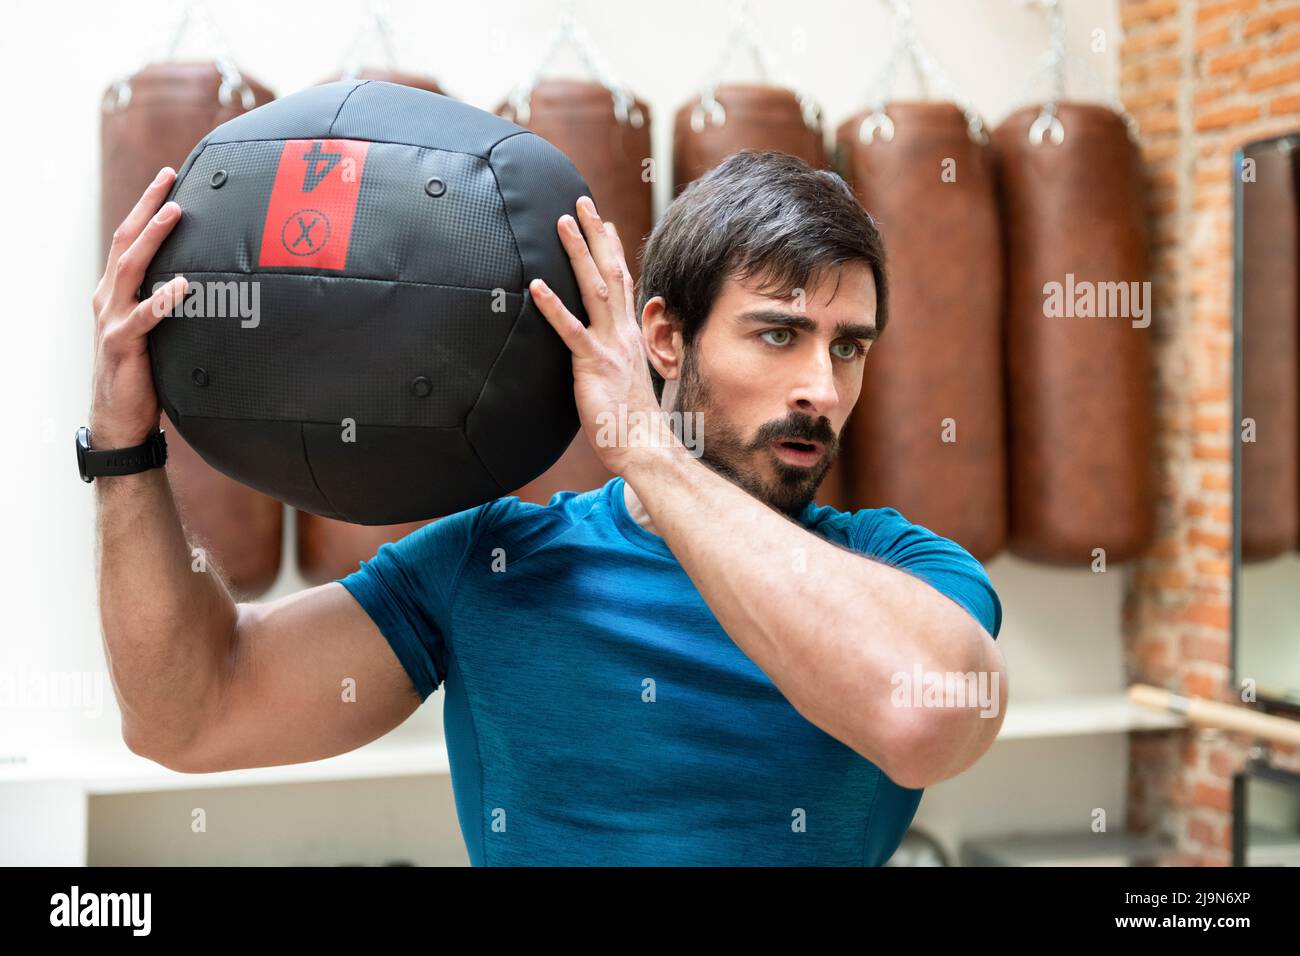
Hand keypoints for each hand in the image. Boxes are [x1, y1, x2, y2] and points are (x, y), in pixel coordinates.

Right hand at [90, 167, 187, 447]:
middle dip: (147, 206)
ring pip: (131, 268)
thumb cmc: (144, 372)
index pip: (130, 239)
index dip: (146, 207)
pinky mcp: (122, 344)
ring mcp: (112, 319)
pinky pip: (143, 317)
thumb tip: (206, 282)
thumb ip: (170, 305)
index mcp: (116, 291)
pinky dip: (162, 299)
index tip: (168, 179)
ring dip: (153, 238)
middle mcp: (109, 298)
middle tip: (169, 177)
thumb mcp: (157, 331)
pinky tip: (182, 285)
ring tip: (175, 213)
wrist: (119, 417)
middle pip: (127, 241)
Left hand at [531, 196, 669, 476]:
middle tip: (582, 201)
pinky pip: (571, 331)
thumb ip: (615, 358)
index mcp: (630, 336)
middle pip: (611, 272)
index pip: (623, 282)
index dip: (613, 250)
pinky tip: (537, 286)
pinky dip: (554, 307)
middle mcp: (623, 333)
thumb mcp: (624, 380)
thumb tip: (608, 352)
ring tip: (563, 222)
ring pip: (594, 289)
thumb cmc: (632, 422)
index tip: (605, 222)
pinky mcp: (594, 365)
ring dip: (578, 253)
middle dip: (596, 235)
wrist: (645, 447)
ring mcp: (610, 347)